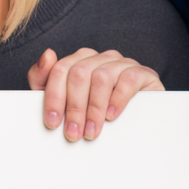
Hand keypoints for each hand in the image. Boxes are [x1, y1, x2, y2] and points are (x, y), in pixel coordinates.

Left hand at [27, 46, 163, 141]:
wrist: (137, 120)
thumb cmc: (96, 111)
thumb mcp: (65, 100)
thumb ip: (45, 79)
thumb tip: (47, 55)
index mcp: (80, 60)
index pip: (60, 70)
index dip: (54, 97)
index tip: (53, 123)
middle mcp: (100, 58)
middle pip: (79, 73)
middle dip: (74, 107)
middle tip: (73, 133)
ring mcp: (122, 64)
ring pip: (102, 76)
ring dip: (94, 108)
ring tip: (91, 131)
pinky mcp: (143, 73)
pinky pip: (128, 79)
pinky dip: (118, 99)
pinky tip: (112, 116)